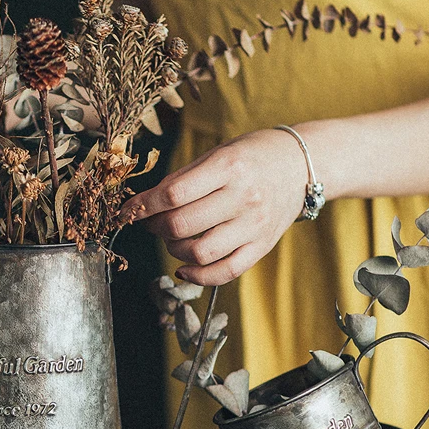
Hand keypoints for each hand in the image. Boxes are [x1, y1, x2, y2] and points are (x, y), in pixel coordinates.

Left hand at [124, 128, 311, 285]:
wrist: (300, 165)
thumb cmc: (251, 156)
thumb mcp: (217, 153)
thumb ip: (182, 178)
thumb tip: (145, 203)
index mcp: (228, 168)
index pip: (173, 194)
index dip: (143, 206)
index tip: (127, 210)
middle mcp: (244, 197)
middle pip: (182, 225)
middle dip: (154, 227)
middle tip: (149, 222)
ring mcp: (254, 225)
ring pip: (199, 253)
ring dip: (173, 250)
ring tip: (171, 239)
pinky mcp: (262, 247)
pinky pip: (225, 272)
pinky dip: (198, 275)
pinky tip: (183, 267)